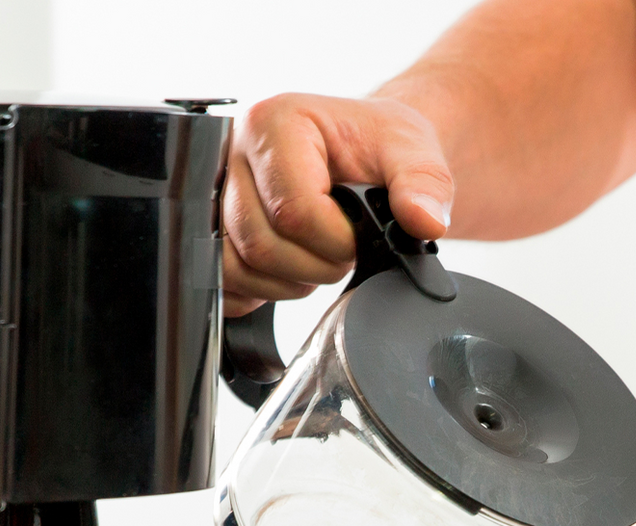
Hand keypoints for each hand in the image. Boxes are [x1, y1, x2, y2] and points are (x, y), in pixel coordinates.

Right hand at [222, 93, 453, 315]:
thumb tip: (425, 222)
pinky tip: (288, 272)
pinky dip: (258, 293)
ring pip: (236, 268)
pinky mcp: (209, 230)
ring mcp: (214, 195)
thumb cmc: (374, 146)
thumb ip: (423, 183)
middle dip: (312, 267)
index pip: (292, 210)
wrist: (357, 154)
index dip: (334, 242)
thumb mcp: (411, 150)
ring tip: (316, 259)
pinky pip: (221, 281)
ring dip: (286, 283)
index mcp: (274, 123)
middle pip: (260, 244)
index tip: (358, 239)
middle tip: (342, 253)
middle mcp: (232, 154)